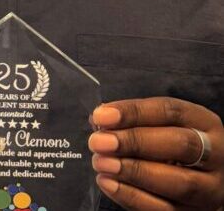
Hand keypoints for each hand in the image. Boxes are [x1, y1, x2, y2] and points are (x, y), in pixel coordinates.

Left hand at [88, 97, 223, 210]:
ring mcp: (212, 188)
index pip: (170, 111)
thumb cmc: (168, 142)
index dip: (134, 112)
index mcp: (204, 123)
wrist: (196, 177)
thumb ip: (132, 120)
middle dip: (135, 142)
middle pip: (180, 145)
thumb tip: (100, 119)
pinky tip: (109, 184)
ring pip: (179, 182)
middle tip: (100, 141)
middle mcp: (215, 155)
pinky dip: (134, 197)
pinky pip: (168, 210)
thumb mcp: (158, 124)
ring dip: (134, 172)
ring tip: (102, 163)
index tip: (102, 116)